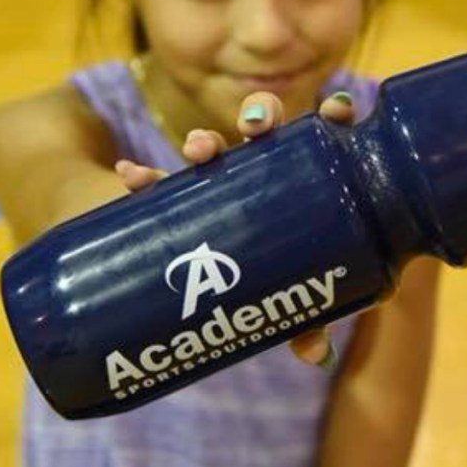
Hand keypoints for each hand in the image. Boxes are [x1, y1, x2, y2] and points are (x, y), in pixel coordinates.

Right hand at [114, 90, 356, 370]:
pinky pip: (160, 185)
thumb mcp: (294, 301)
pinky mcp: (179, 202)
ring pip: (214, 148)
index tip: (338, 109)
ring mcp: (218, 183)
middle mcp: (260, 171)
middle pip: (265, 130)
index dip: (333, 116)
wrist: (221, 289)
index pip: (322, 140)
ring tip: (198, 150)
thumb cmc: (276, 286)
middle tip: (254, 128)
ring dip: (207, 141)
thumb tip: (318, 356)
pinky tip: (128, 173)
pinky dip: (144, 178)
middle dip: (260, 118)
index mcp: (301, 182)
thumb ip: (306, 319)